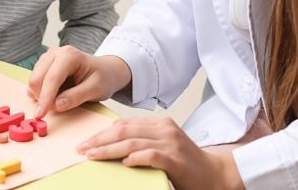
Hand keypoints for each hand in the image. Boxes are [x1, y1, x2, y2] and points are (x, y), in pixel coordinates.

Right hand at [27, 46, 131, 118]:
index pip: (52, 78)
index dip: (45, 98)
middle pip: (37, 78)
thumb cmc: (103, 78)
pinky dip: (41, 93)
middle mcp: (54, 53)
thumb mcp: (96, 89)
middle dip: (42, 98)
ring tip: (62, 99)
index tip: (40, 115)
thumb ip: (76, 97)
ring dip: (41, 96)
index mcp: (69, 55)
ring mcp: (47, 58)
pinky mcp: (43, 66)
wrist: (105, 70)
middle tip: (56, 109)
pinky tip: (56, 94)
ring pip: (33, 81)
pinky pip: (35, 83)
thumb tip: (56, 105)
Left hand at [77, 117, 243, 189]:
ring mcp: (171, 142)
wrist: (215, 175)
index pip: (124, 123)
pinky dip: (135, 158)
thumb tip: (112, 142)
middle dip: (100, 139)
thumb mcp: (161, 145)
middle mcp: (164, 128)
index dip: (103, 132)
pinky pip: (150, 155)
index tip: (86, 140)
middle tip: (82, 148)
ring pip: (132, 141)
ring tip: (92, 155)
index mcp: (159, 122)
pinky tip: (124, 163)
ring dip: (109, 149)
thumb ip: (142, 140)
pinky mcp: (175, 158)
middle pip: (124, 130)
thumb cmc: (185, 163)